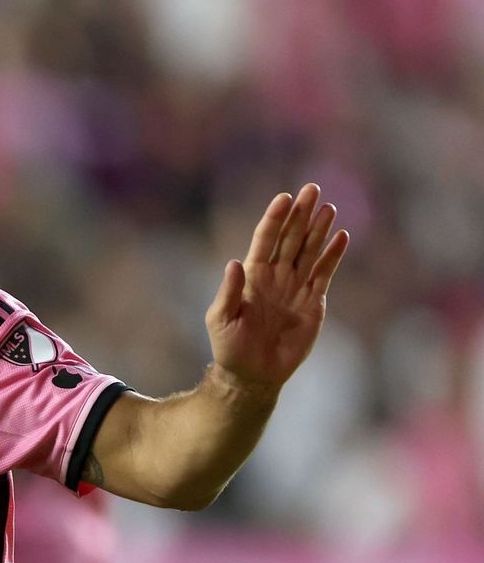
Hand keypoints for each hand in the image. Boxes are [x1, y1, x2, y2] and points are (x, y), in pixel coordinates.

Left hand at [205, 183, 349, 396]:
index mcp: (252, 276)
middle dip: (301, 214)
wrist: (253, 374)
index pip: (265, 240)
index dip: (274, 219)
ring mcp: (295, 287)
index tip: (284, 198)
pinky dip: (333, 256)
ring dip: (318, 229)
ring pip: (309, 251)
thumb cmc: (230, 347)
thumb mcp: (221, 319)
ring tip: (327, 207)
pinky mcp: (313, 302)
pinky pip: (324, 274)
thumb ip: (229, 291)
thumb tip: (235, 262)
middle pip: (291, 239)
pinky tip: (340, 237)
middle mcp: (276, 276)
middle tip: (312, 189)